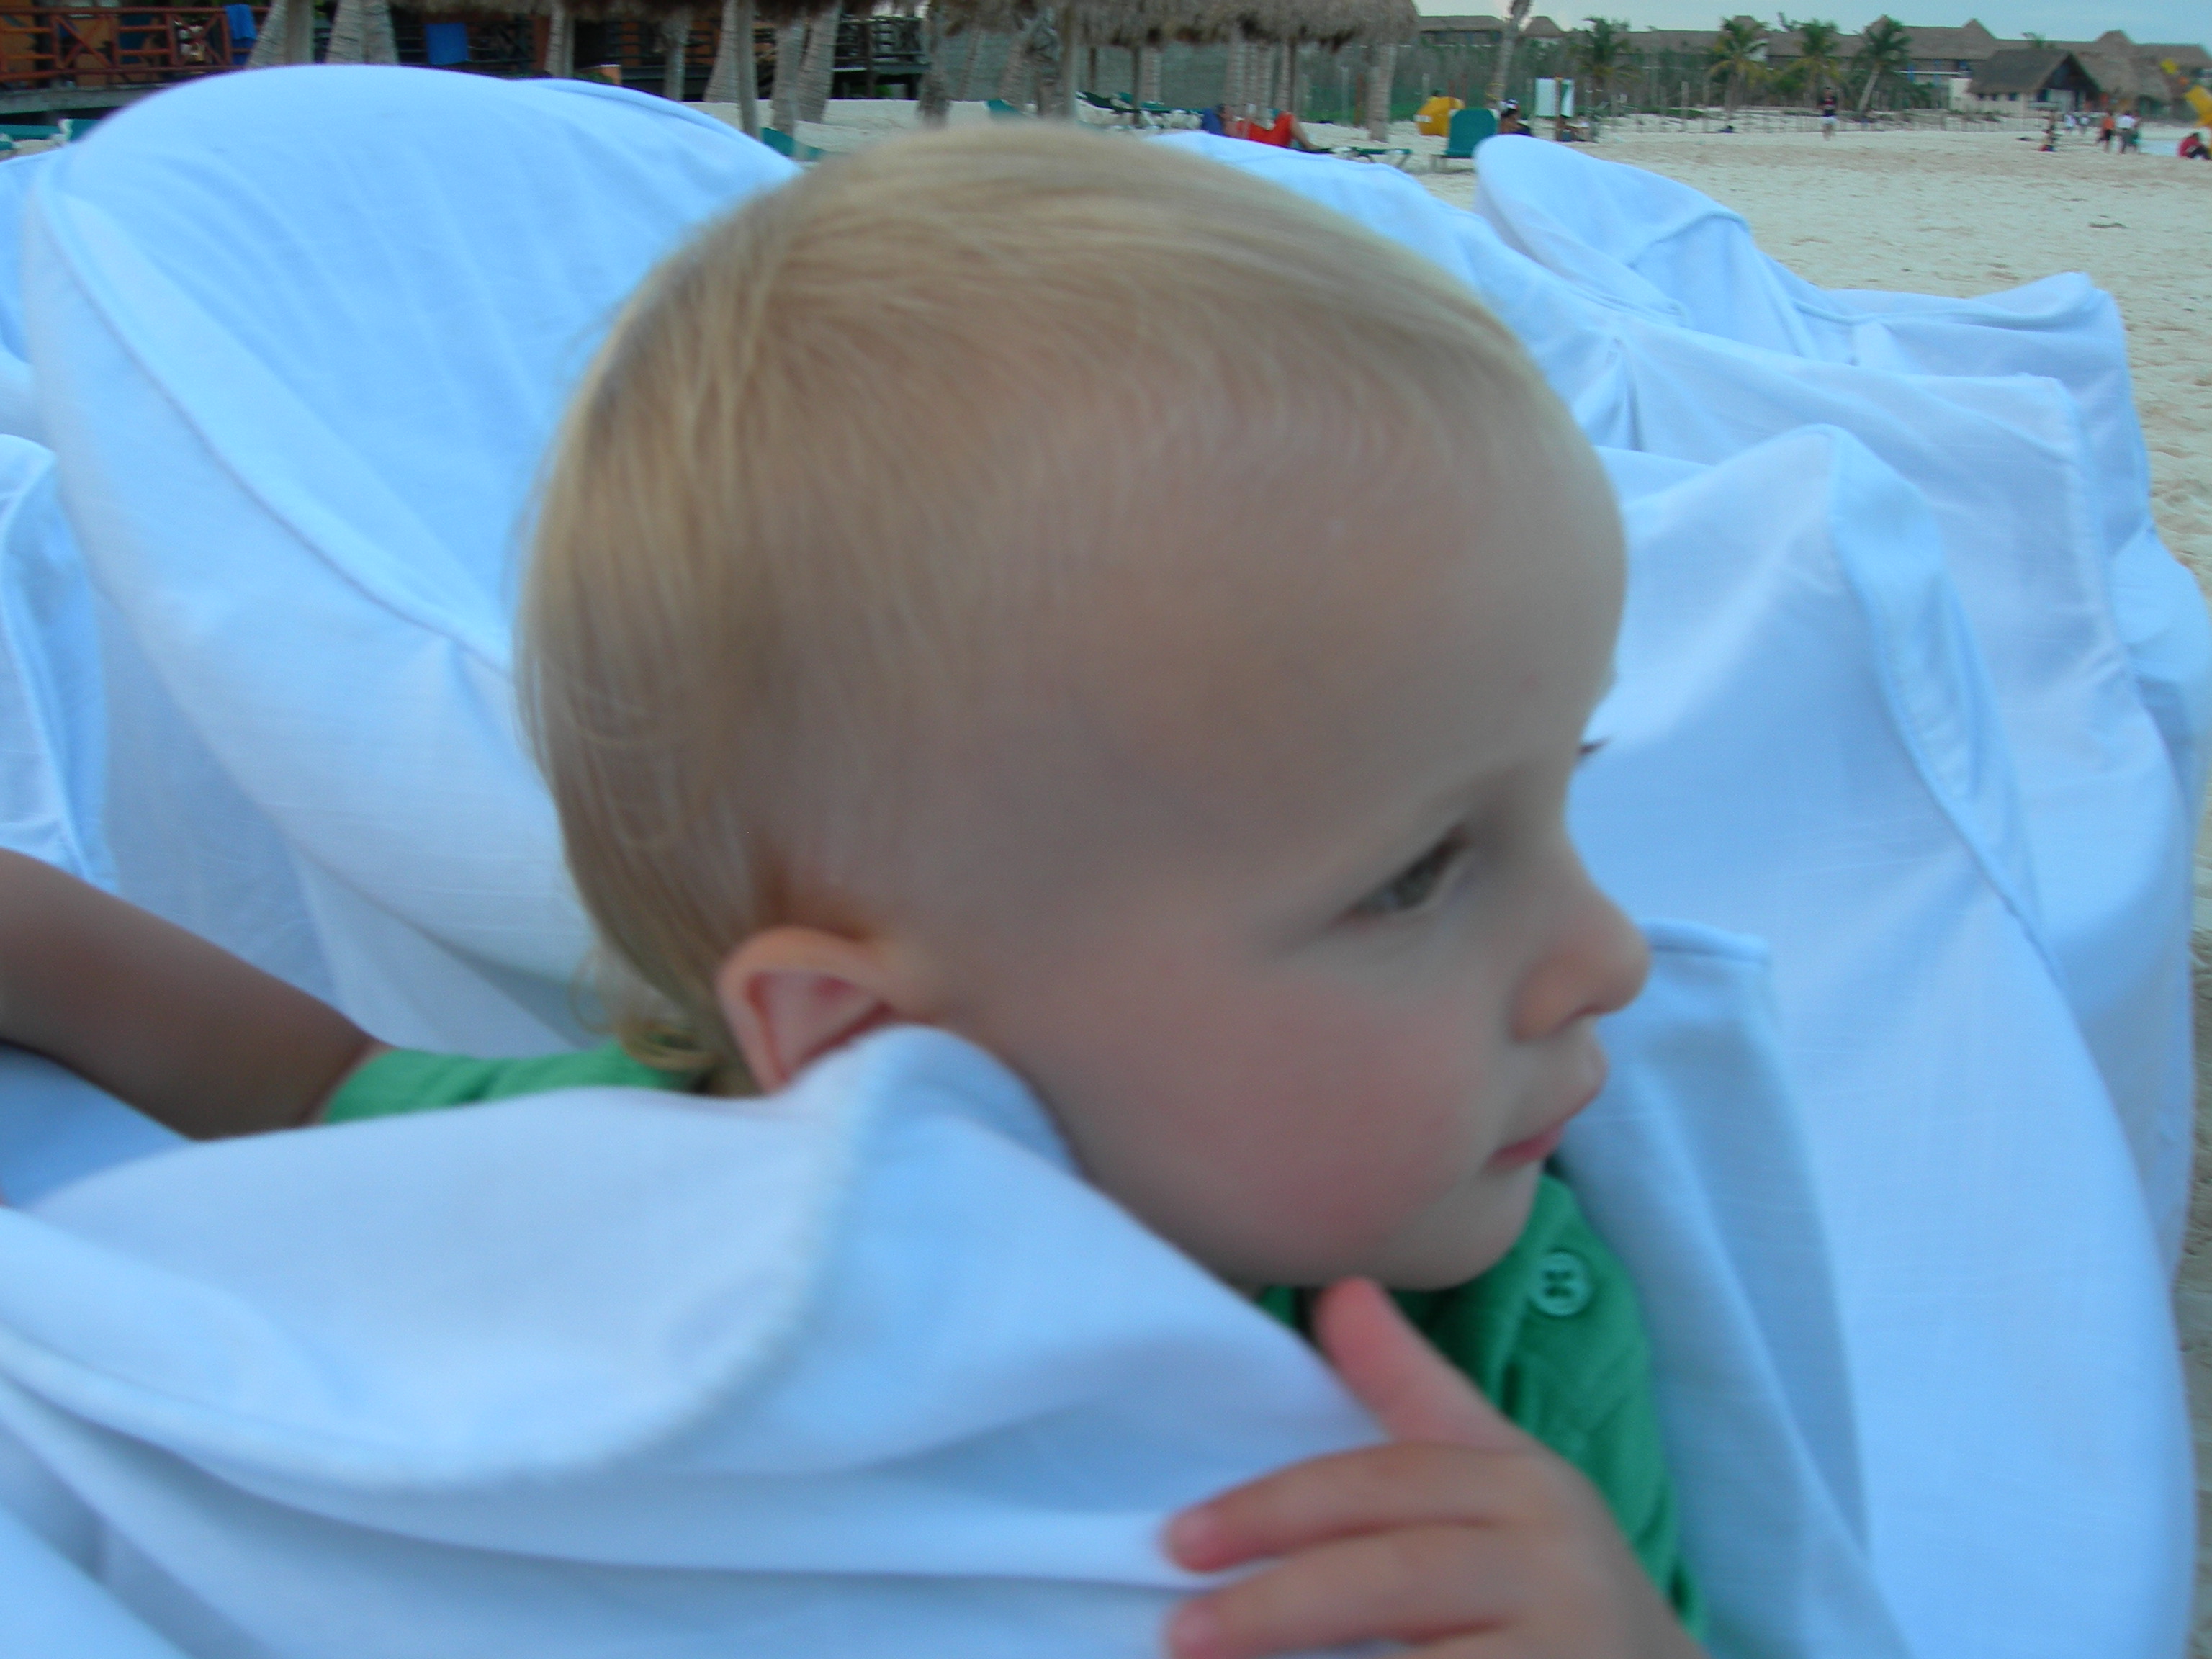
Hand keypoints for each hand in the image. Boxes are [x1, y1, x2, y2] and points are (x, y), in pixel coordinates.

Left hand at [1161, 1278, 1703, 1658]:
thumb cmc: (1553, 1585)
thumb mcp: (1499, 1476)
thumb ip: (1412, 1393)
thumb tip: (1338, 1292)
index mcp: (1525, 1485)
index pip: (1383, 1485)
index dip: (1275, 1509)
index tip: (1180, 1538)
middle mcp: (1555, 1563)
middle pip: (1393, 1575)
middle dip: (1276, 1603)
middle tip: (1181, 1631)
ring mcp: (1568, 1648)